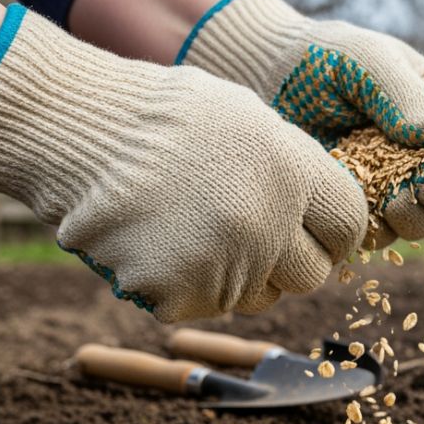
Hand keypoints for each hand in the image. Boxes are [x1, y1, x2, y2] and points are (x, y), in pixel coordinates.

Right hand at [0, 6, 367, 321]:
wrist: (75, 130)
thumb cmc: (162, 117)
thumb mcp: (247, 119)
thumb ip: (294, 169)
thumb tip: (327, 214)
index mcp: (293, 170)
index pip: (348, 226)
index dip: (332, 232)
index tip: (312, 231)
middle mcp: (268, 221)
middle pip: (311, 274)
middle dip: (288, 263)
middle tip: (248, 237)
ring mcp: (224, 262)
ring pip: (258, 296)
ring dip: (236, 276)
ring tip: (192, 229)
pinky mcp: (179, 294)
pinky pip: (204, 306)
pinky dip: (184, 287)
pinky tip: (158, 245)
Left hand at [178, 0, 423, 246]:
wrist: (255, 81)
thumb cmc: (316, 58)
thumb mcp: (364, 59)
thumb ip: (404, 93)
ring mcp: (394, 186)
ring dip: (417, 216)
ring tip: (390, 200)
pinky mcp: (358, 211)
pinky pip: (380, 235)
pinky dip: (375, 230)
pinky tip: (357, 211)